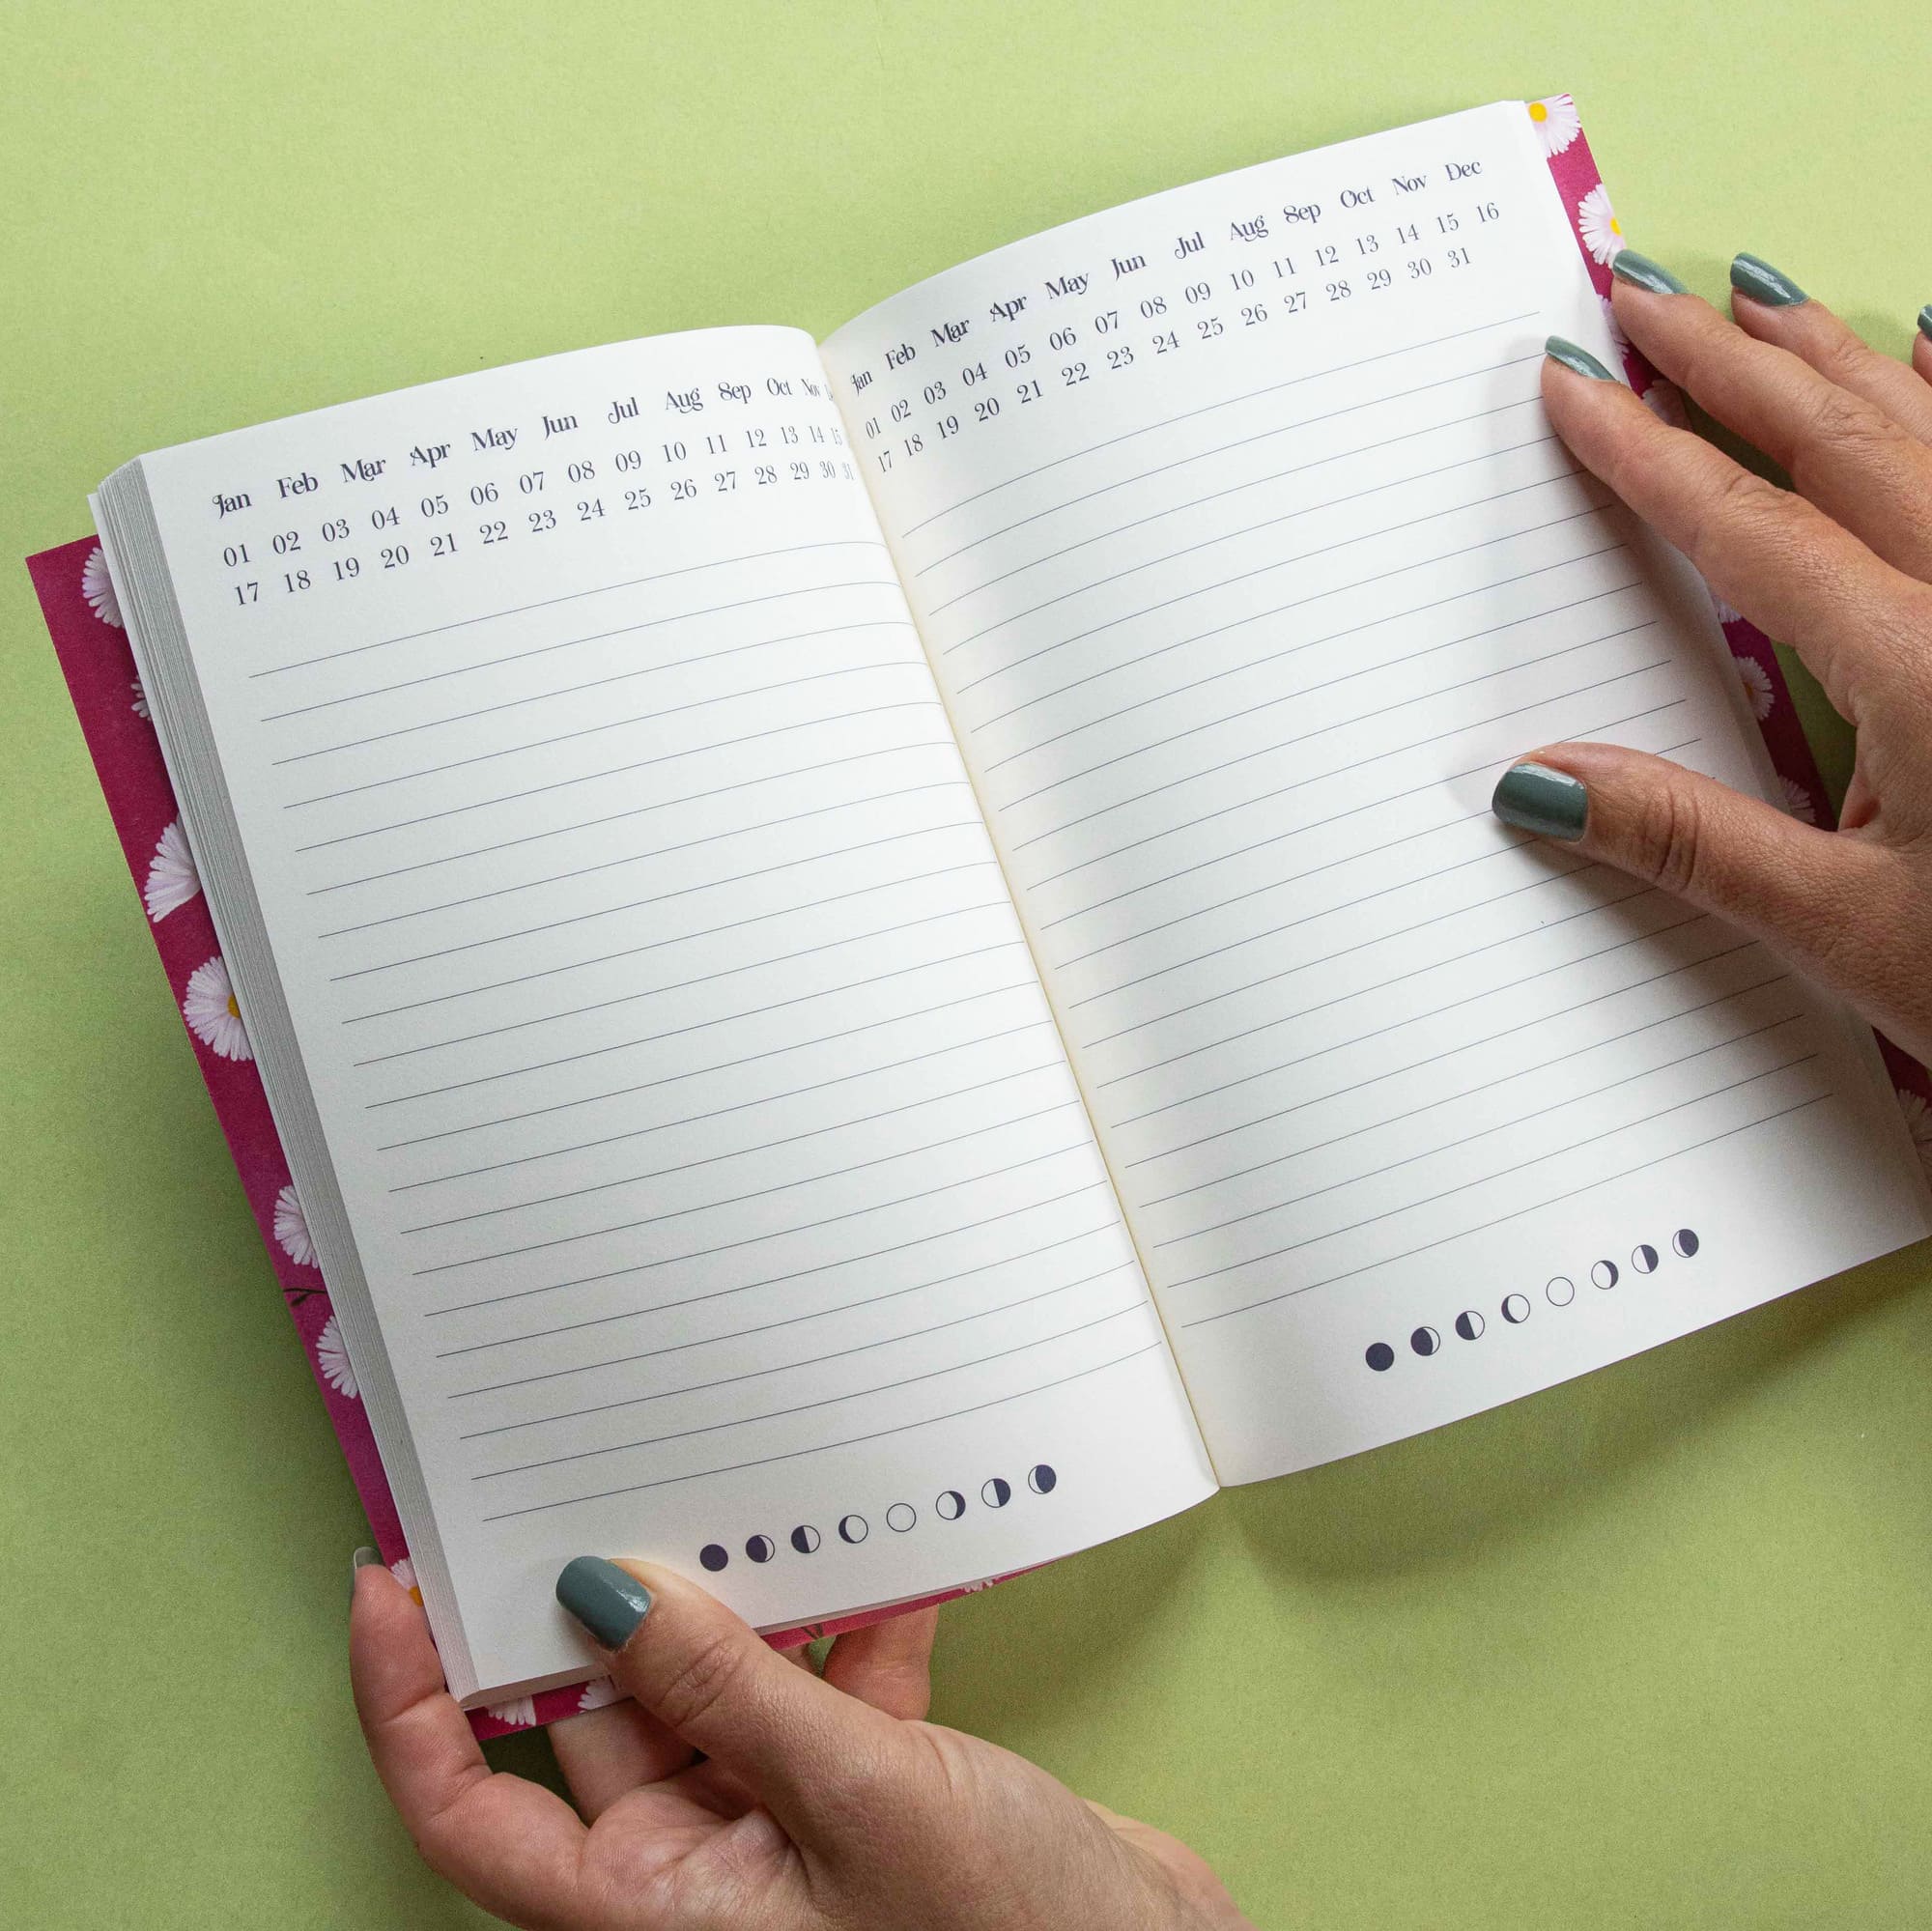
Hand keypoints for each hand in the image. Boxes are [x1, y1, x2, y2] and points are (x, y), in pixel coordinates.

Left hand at [350, 1556, 1250, 1930]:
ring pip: (715, 1683)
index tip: (389, 1584)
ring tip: (746, 1490)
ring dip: (744, 1597)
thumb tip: (605, 1592)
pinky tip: (877, 1551)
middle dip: (604, 1603)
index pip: (471, 1809)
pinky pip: (820, 1682)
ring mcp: (780, 1827)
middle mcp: (698, 1873)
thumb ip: (732, 1690)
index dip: (409, 1704)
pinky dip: (847, 1619)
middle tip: (593, 1478)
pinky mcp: (862, 1789)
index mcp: (655, 1914)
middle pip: (597, 1717)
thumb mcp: (857, 1800)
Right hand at [1496, 258, 1931, 1067]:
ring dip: (1834, 355)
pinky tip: (1928, 356)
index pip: (1750, 529)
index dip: (1647, 453)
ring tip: (1756, 296)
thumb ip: (1688, 841)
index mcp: (1921, 666)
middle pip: (1842, 438)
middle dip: (1728, 360)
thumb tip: (1539, 783)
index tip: (1575, 387)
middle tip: (1642, 293)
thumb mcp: (1845, 931)